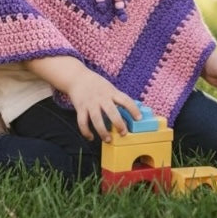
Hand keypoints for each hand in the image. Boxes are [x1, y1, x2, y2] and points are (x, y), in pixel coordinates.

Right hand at [24, 56, 140, 142]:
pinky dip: (86, 131)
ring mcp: (90, 103)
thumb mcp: (109, 87)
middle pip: (111, 111)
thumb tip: (129, 110)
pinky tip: (91, 137)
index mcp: (111, 92)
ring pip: (96, 119)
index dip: (133, 109)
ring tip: (108, 139)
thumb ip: (117, 98)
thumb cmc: (96, 84)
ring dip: (102, 131)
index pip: (125, 100)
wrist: (77, 77)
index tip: (139, 118)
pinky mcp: (80, 108)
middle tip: (123, 133)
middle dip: (118, 123)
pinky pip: (82, 122)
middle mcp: (101, 97)